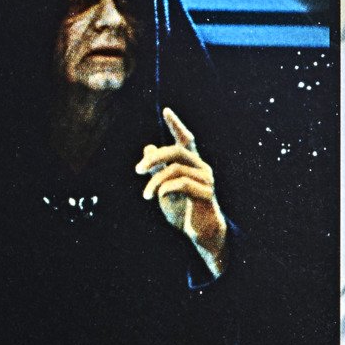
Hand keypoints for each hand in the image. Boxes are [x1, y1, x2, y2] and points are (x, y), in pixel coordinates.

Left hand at [135, 107, 227, 274]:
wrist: (199, 234)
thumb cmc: (183, 210)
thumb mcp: (164, 188)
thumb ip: (157, 170)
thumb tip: (148, 147)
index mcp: (191, 164)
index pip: (185, 140)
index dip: (176, 125)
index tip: (166, 111)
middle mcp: (201, 167)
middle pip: (177, 150)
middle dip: (155, 157)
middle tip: (138, 170)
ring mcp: (206, 179)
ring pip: (175, 169)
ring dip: (155, 182)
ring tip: (145, 196)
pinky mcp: (207, 193)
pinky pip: (181, 184)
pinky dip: (166, 189)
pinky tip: (160, 197)